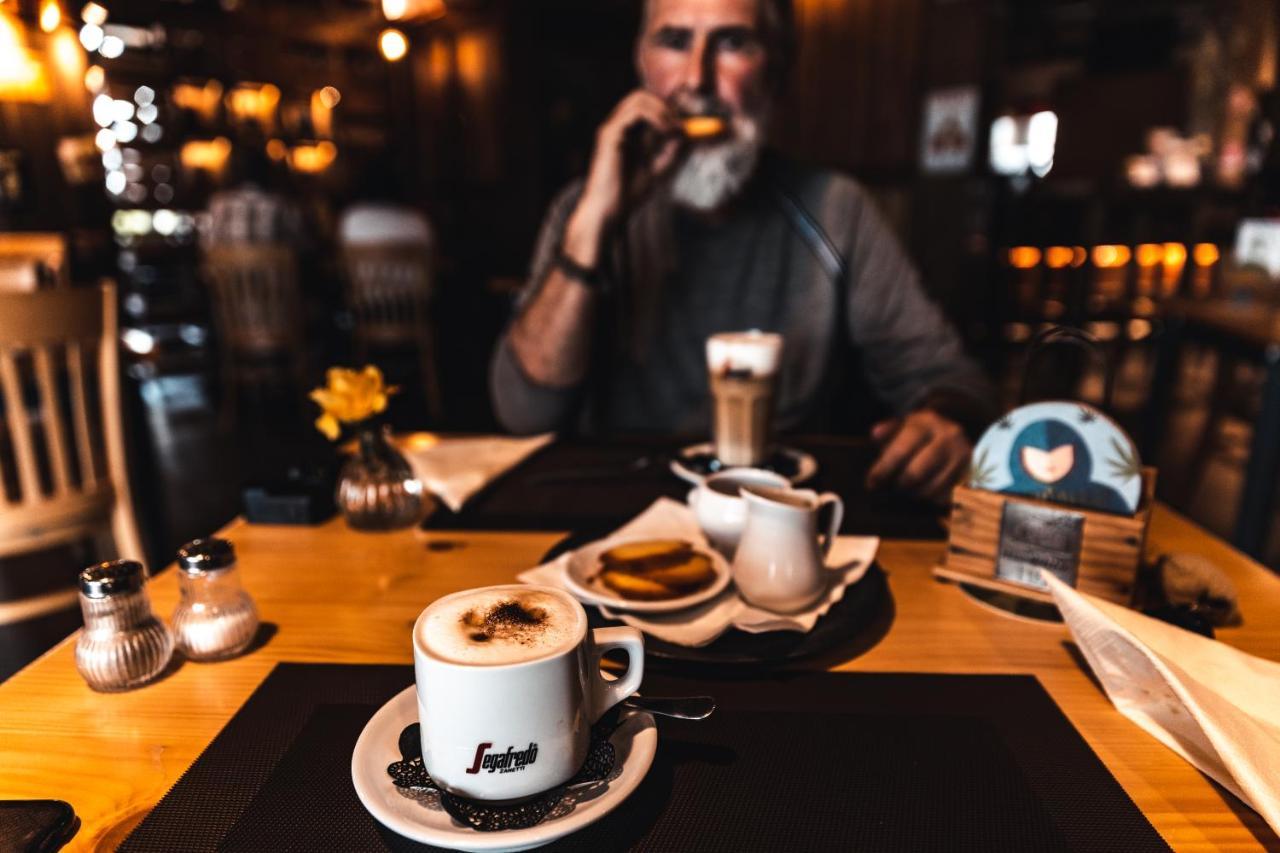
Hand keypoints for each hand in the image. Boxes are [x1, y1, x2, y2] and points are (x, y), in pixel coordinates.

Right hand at [562, 90, 681, 267]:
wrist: (610, 211)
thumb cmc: (629, 195)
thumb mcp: (659, 169)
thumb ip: (673, 152)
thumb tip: (690, 134)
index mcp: (626, 134)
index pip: (647, 107)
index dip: (669, 108)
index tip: (688, 121)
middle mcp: (617, 127)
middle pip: (641, 96)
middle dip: (666, 105)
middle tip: (681, 126)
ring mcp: (611, 128)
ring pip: (638, 98)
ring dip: (663, 110)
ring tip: (675, 130)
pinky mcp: (610, 134)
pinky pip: (636, 112)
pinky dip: (656, 117)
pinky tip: (666, 132)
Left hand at [866, 410, 970, 502]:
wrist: (952, 433)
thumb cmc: (918, 433)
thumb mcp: (902, 425)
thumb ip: (887, 431)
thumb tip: (875, 434)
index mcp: (927, 423)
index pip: (901, 450)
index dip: (883, 470)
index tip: (871, 483)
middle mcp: (948, 437)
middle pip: (915, 473)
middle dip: (898, 485)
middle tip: (890, 488)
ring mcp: (962, 456)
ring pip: (930, 489)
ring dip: (913, 494)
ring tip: (906, 490)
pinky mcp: (969, 474)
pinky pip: (944, 497)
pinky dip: (929, 499)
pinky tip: (922, 491)